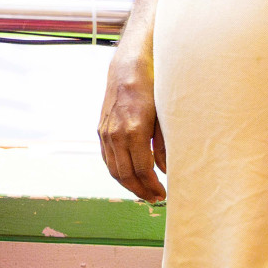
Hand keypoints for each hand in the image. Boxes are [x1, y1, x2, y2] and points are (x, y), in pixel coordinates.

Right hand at [98, 53, 166, 201]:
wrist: (127, 69)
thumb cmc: (152, 90)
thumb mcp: (164, 116)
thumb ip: (165, 145)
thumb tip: (165, 170)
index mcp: (134, 131)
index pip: (142, 170)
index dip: (152, 186)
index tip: (163, 194)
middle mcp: (116, 134)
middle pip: (126, 174)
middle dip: (140, 191)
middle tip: (155, 198)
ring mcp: (105, 132)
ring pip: (114, 169)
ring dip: (128, 184)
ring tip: (143, 191)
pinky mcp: (101, 130)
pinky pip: (107, 158)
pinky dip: (117, 171)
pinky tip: (129, 175)